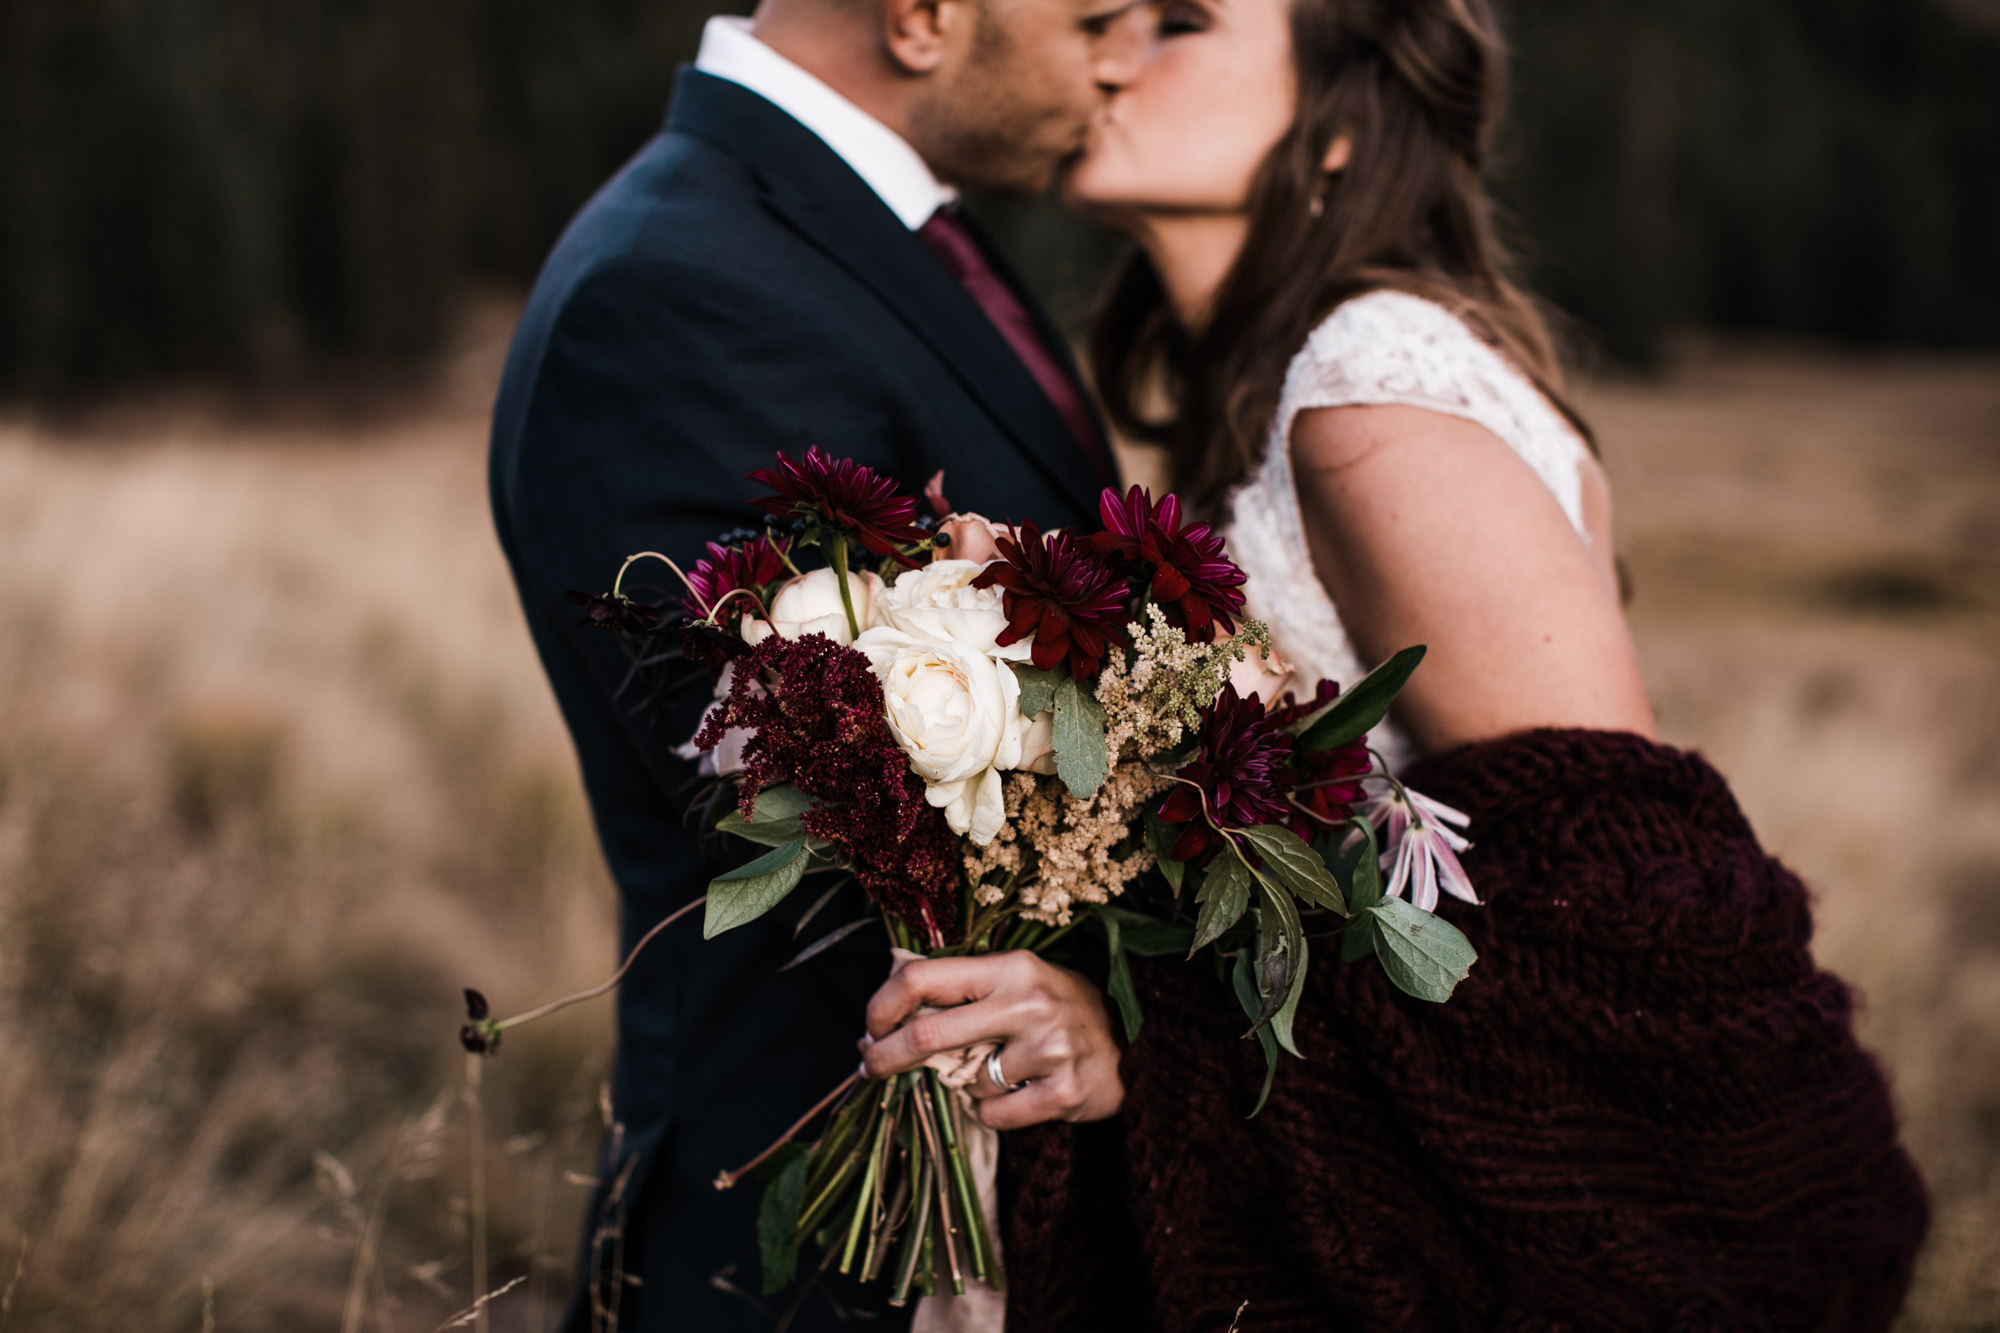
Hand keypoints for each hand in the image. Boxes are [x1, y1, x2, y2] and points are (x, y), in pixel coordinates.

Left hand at [860, 951, 1124, 1129]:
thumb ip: (961, 989)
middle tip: (871, 1069)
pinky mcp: (1065, 1091)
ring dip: (968, 1086)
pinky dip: (993, 1113)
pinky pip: (994, 1115)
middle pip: (928, 1033)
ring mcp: (1050, 1046)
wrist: (1134, 1046)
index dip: (882, 1005)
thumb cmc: (1057, 1010)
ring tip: (1002, 1072)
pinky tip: (1020, 1095)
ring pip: (966, 1083)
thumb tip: (889, 1011)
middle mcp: (1028, 1001)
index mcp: (1008, 967)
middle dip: (887, 1057)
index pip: (922, 977)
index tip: (870, 1028)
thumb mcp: (1014, 981)